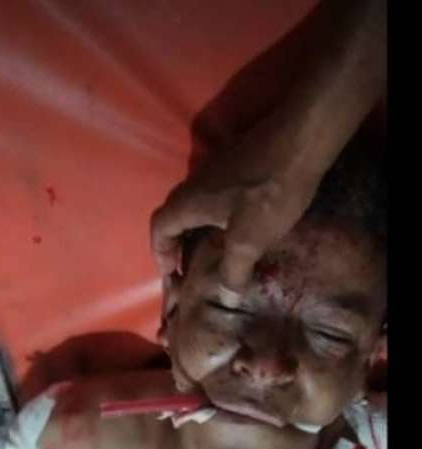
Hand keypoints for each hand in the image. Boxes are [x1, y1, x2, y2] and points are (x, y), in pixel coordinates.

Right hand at [151, 110, 320, 290]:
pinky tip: (237, 230)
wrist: (302, 141)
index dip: (161, 254)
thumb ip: (233, 271)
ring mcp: (216, 171)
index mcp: (188, 203)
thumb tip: (228, 295)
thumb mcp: (248, 241)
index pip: (159, 229)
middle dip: (177, 244)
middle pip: (174, 217)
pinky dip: (217, 218)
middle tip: (189, 268)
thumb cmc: (268, 193)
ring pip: (196, 207)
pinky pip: (215, 198)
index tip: (171, 275)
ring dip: (197, 231)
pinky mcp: (238, 165)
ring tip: (212, 255)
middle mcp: (195, 184)